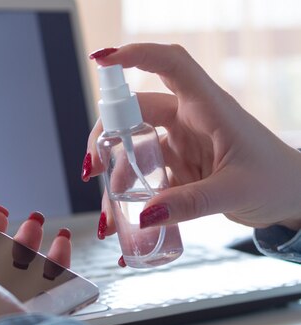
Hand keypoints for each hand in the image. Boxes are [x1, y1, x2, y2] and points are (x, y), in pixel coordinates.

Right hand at [84, 43, 300, 239]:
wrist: (292, 199)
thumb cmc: (277, 181)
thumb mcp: (236, 191)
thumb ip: (191, 203)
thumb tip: (145, 215)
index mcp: (208, 108)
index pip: (171, 65)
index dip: (136, 55)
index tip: (102, 60)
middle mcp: (189, 119)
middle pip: (135, 111)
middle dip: (106, 135)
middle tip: (94, 167)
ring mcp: (180, 143)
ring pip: (133, 146)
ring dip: (115, 175)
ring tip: (111, 211)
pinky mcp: (177, 166)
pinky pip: (143, 174)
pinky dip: (129, 194)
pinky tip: (122, 218)